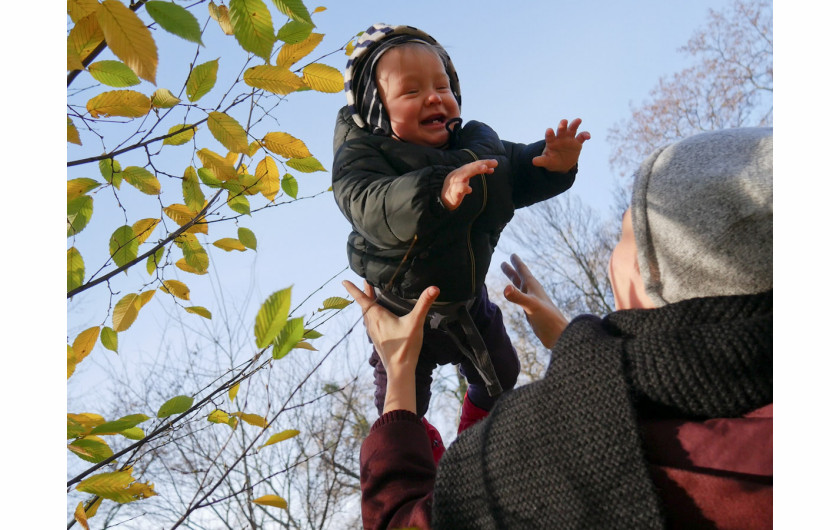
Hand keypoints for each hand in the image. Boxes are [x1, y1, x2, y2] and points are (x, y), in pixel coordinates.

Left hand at [342, 280, 439, 413]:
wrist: (399, 369)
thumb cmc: (405, 345)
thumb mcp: (415, 322)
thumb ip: (424, 304)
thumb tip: (434, 288)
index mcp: (377, 315)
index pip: (362, 298)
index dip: (353, 289)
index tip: (343, 281)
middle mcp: (372, 323)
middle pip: (365, 304)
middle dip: (364, 292)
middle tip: (364, 282)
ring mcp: (373, 332)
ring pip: (366, 314)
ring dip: (367, 304)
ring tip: (370, 297)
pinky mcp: (377, 340)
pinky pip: (370, 323)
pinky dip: (371, 315)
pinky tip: (377, 319)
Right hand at [441, 159, 498, 209]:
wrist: (443, 201)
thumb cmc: (456, 189)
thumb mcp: (466, 179)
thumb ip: (476, 173)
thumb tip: (491, 169)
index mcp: (461, 171)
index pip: (473, 165)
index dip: (484, 163)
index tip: (495, 163)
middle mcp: (457, 175)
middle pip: (469, 167)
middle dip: (480, 164)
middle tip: (490, 163)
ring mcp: (454, 183)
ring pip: (463, 175)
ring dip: (473, 170)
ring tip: (484, 168)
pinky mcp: (452, 193)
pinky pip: (457, 189)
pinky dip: (463, 188)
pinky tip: (469, 190)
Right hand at [501, 254, 567, 348]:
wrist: (558, 335)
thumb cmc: (547, 318)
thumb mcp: (531, 305)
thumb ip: (518, 297)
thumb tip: (505, 289)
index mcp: (533, 287)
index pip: (523, 271)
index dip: (517, 263)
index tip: (512, 254)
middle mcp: (533, 293)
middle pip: (520, 278)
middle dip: (512, 270)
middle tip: (503, 263)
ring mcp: (532, 302)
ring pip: (520, 288)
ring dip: (514, 281)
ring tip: (508, 277)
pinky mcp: (531, 312)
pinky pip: (521, 299)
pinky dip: (515, 295)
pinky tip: (515, 298)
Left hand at [531, 118, 590, 172]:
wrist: (562, 163)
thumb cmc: (552, 160)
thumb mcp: (547, 161)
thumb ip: (541, 161)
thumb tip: (533, 161)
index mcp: (551, 141)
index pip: (550, 136)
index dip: (549, 133)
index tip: (549, 130)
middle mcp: (560, 138)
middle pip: (561, 130)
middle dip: (562, 126)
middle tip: (563, 121)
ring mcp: (569, 139)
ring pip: (572, 129)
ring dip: (574, 124)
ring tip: (578, 120)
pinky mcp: (577, 142)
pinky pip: (581, 137)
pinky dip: (585, 135)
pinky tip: (588, 136)